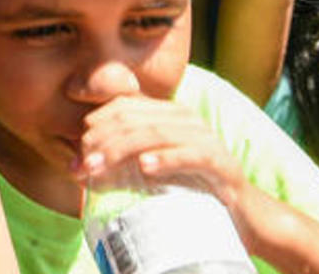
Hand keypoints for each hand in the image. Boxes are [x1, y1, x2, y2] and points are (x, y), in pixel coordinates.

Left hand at [76, 96, 251, 222]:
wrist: (241, 212)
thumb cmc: (191, 188)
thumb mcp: (151, 171)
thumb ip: (120, 163)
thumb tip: (80, 166)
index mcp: (168, 114)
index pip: (123, 107)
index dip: (96, 126)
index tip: (77, 154)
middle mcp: (185, 118)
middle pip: (134, 120)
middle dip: (102, 142)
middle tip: (81, 167)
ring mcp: (204, 137)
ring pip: (155, 134)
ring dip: (120, 151)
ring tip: (98, 168)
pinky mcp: (220, 162)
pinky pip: (190, 154)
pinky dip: (165, 159)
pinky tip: (144, 167)